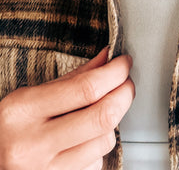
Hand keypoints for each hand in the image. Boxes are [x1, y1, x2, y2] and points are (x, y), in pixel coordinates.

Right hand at [0, 47, 134, 169]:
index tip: (124, 63)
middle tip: (127, 82)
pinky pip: (96, 162)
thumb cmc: (9, 128)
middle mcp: (32, 145)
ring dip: (112, 121)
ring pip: (104, 141)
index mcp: (23, 111)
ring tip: (101, 112)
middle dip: (124, 94)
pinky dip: (98, 146)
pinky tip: (85, 139)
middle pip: (102, 116)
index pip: (85, 89)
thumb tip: (108, 58)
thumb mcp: (31, 96)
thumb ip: (73, 77)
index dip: (114, 73)